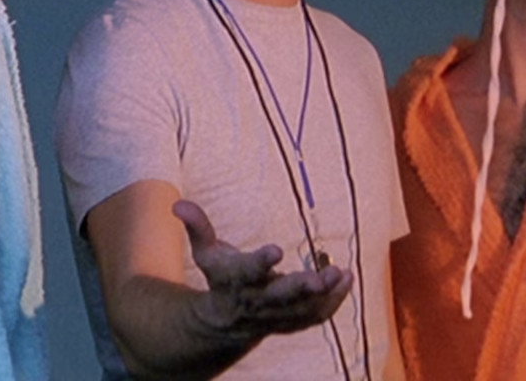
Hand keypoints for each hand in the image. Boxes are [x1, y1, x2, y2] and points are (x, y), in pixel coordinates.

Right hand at [173, 199, 352, 339]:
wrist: (226, 321)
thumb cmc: (220, 277)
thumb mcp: (206, 252)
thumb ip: (197, 227)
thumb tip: (178, 204)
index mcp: (235, 282)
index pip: (247, 272)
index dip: (260, 262)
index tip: (276, 250)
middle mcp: (257, 301)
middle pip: (279, 298)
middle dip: (299, 288)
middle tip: (320, 278)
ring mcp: (277, 315)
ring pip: (302, 310)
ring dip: (325, 295)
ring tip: (342, 273)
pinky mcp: (293, 321)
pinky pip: (316, 316)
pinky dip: (334, 301)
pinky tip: (348, 278)